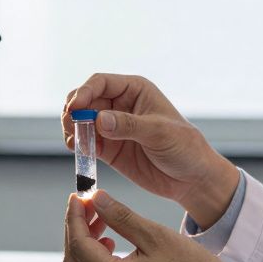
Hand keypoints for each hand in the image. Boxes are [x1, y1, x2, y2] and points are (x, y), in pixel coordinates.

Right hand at [62, 74, 239, 228]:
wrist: (192, 179)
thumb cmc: (184, 147)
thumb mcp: (159, 133)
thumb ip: (128, 125)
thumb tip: (99, 119)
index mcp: (135, 90)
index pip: (101, 82)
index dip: (84, 92)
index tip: (75, 107)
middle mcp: (121, 104)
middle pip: (86, 100)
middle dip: (73, 110)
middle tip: (70, 125)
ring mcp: (112, 127)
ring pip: (81, 121)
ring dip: (72, 128)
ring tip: (73, 140)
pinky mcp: (109, 148)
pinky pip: (85, 142)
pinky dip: (77, 144)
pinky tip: (77, 150)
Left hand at [62, 190, 254, 261]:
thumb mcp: (158, 237)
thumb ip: (122, 217)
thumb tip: (95, 199)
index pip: (78, 246)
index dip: (74, 217)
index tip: (78, 196)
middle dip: (76, 230)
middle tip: (88, 207)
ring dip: (87, 245)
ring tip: (103, 222)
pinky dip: (99, 261)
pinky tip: (114, 244)